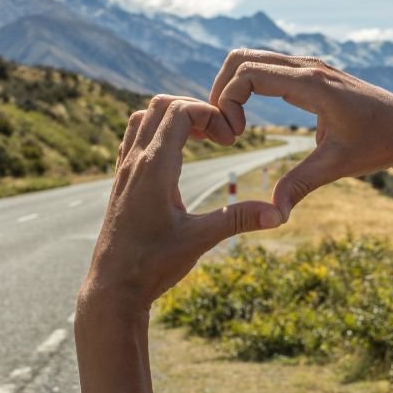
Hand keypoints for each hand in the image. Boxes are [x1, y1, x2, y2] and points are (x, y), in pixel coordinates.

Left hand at [82, 95, 282, 312]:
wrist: (113, 287)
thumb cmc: (152, 264)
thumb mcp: (200, 240)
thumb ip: (238, 220)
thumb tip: (279, 214)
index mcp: (155, 168)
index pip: (179, 111)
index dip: (210, 114)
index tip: (230, 140)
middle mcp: (135, 162)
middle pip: (160, 105)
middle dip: (194, 109)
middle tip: (219, 136)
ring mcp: (124, 170)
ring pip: (143, 118)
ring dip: (173, 118)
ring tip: (200, 141)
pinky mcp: (121, 182)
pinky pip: (134, 138)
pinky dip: (157, 133)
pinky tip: (177, 158)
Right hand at [210, 50, 392, 220]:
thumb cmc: (377, 145)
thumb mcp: (337, 166)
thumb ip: (301, 185)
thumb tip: (274, 214)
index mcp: (312, 84)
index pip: (249, 74)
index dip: (229, 102)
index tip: (235, 136)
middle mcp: (308, 67)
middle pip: (242, 58)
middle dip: (222, 90)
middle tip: (224, 129)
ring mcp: (310, 66)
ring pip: (253, 59)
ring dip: (233, 88)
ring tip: (233, 125)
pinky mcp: (312, 73)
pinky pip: (268, 68)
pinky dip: (247, 86)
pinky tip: (248, 117)